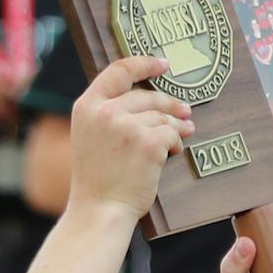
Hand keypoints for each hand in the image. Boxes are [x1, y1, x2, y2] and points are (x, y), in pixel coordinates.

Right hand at [67, 55, 194, 219]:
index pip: (118, 71)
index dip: (144, 63)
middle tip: (185, 110)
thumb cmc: (97, 178)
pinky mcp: (149, 143)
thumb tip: (143, 95)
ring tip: (183, 133)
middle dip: (169, 103)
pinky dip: (176, 143)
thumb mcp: (89, 135)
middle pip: (147, 96)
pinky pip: (172, 134)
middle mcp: (106, 112)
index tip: (162, 64)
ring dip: (175, 126)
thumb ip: (106, 112)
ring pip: (162, 116)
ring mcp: (128, 126)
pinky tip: (173, 152)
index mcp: (87, 106)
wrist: (101, 209)